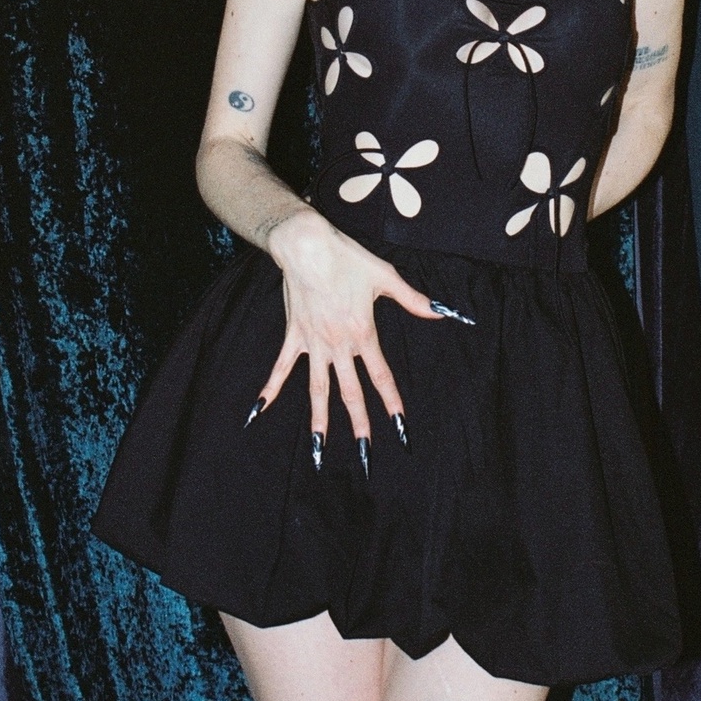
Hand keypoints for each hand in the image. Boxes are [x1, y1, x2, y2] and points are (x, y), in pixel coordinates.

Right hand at [255, 209, 439, 450]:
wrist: (307, 246)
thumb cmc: (347, 257)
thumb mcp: (385, 277)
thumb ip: (414, 299)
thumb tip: (441, 312)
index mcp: (363, 333)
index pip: (382, 376)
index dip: (392, 403)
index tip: (401, 427)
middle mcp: (338, 344)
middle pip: (351, 392)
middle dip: (359, 424)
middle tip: (365, 454)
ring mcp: (313, 343)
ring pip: (317, 389)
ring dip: (319, 420)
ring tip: (319, 448)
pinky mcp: (294, 335)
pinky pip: (281, 367)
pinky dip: (271, 388)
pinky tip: (259, 410)